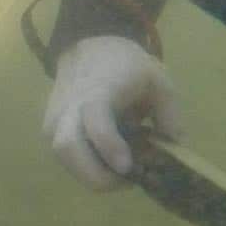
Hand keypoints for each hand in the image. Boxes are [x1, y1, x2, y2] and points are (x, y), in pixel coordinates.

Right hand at [42, 35, 182, 190]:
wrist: (89, 47)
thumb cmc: (127, 64)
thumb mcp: (159, 81)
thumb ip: (170, 117)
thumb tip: (176, 152)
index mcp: (98, 90)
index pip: (95, 121)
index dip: (109, 146)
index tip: (128, 167)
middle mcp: (69, 106)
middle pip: (67, 148)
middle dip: (98, 176)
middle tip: (129, 178)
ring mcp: (54, 119)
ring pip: (65, 160)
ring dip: (93, 174)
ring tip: (121, 167)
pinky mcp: (50, 129)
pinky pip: (66, 158)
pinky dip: (86, 167)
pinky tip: (107, 159)